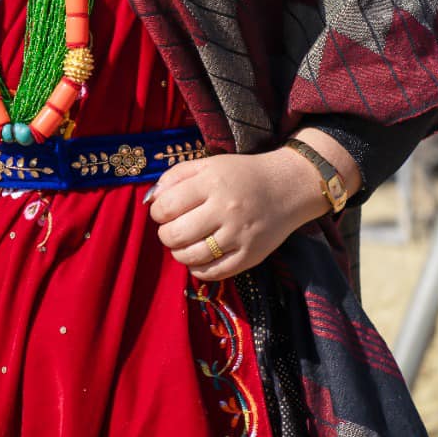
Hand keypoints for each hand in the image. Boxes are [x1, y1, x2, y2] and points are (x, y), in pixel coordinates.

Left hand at [147, 150, 327, 281]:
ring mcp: (239, 235)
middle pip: (175, 234)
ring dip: (178, 253)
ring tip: (182, 244)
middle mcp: (225, 209)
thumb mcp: (208, 164)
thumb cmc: (241, 174)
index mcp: (212, 182)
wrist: (287, 187)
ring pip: (191, 256)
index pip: (167, 206)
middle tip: (171, 229)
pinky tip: (197, 257)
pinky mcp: (250, 255)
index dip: (157, 213)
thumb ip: (175, 176)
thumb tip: (150, 199)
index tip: (162, 213)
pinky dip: (197, 268)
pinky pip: (213, 272)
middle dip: (165, 235)